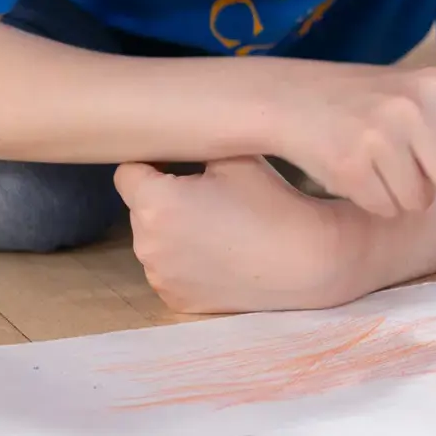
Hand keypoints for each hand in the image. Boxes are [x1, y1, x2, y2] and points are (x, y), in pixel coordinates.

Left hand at [114, 158, 362, 314]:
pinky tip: (221, 255)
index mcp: (155, 202)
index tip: (179, 164)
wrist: (307, 260)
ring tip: (219, 227)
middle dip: (165, 198)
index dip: (151, 163)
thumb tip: (174, 135)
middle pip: (141, 208)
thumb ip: (194, 145)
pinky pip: (169, 271)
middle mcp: (146, 244)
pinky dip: (186, 262)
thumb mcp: (234, 157)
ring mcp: (159, 276)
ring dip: (174, 231)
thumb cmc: (272, 202)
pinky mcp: (176, 299)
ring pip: (154, 240)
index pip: (127, 172)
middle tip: (211, 196)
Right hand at [271, 65, 435, 260]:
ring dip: (405, 197)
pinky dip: (376, 201)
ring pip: (419, 202)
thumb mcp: (414, 99)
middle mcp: (416, 106)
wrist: (287, 97)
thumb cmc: (361, 102)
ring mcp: (382, 135)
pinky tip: (355, 170)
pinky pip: (386, 209)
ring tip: (378, 164)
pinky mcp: (351, 165)